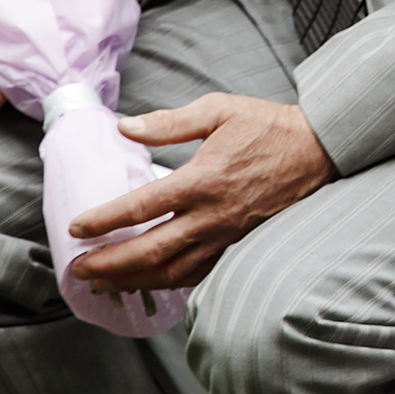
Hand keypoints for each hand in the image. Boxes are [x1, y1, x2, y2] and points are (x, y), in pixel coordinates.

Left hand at [64, 94, 334, 290]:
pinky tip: (150, 281)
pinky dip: (169, 283)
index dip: (104, 221)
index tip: (76, 229)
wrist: (318, 150)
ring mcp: (227, 234)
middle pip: (151, 251)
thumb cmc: (268, 127)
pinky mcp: (239, 244)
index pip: (141, 207)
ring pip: (173, 270)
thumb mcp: (219, 110)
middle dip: (110, 264)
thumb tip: (125, 127)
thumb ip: (169, 122)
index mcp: (202, 179)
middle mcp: (213, 214)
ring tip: (104, 282)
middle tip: (79, 269)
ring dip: (134, 280)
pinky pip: (200, 273)